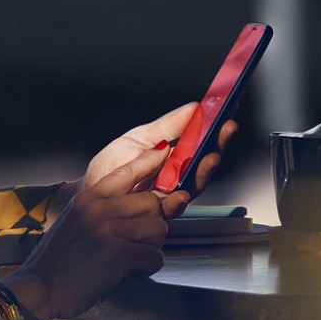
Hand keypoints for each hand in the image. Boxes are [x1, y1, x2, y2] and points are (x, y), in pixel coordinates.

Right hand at [0, 148, 175, 319]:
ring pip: (158, 228)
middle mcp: (99, 208)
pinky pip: (155, 256)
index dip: (149, 161)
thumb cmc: (56, 260)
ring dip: (153, 245)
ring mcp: (109, 229)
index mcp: (88, 198)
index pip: (126, 171)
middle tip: (143, 239)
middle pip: (152, 202)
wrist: (40, 286)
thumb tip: (127, 210)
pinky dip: (148, 267)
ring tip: (136, 256)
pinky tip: (132, 270)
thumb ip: (98, 210)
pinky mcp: (118, 254)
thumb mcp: (73, 221)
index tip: (163, 151)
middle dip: (154, 222)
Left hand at [48, 102, 237, 222]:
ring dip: (205, 170)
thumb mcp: (139, 138)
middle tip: (226, 127)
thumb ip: (167, 126)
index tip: (228, 109)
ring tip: (211, 156)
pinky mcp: (158, 212)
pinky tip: (181, 191)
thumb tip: (193, 108)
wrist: (91, 190)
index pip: (202, 140)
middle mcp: (177, 174)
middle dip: (219, 143)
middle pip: (205, 159)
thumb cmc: (112, 166)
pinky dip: (179, 200)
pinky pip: (173, 207)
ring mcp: (170, 192)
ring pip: (196, 183)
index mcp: (175, 154)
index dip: (217, 126)